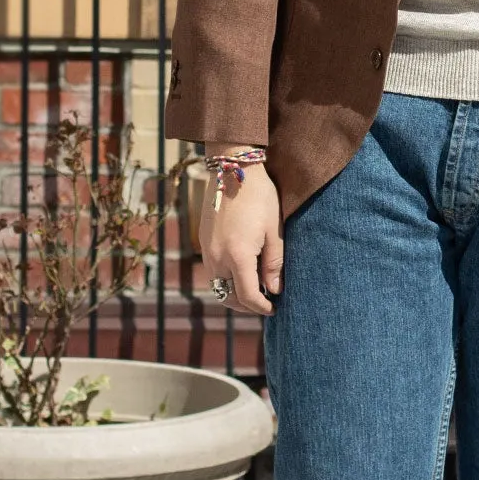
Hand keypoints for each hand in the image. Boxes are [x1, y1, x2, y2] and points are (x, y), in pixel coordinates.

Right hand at [199, 159, 282, 316]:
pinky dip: (225, 279)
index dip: (261, 307)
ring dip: (234, 294)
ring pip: (217, 286)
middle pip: (228, 297)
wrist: (232, 169)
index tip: (274, 309)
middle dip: (246, 305)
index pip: (248, 296)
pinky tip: (242, 272)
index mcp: (237, 256)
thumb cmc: (259, 197)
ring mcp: (206, 250)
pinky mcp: (203, 242)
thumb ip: (274, 263)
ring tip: (255, 289)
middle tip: (265, 303)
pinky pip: (212, 272)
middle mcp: (217, 257)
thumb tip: (275, 290)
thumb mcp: (274, 231)